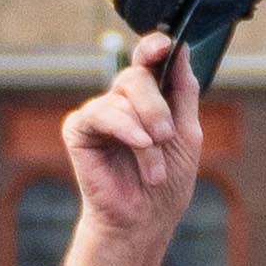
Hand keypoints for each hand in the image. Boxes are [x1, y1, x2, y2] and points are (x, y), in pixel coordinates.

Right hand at [34, 37, 209, 265]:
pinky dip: (125, 128)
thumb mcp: (187, 133)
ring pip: (122, 94)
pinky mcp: (79, 128)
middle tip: (166, 135)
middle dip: (156, 105)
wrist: (146, 220)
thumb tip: (181, 49)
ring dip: (147, 131)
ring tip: (154, 165)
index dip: (155, 47)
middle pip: (137, 75)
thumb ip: (183, 91)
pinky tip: (139, 146)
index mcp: (149, 97)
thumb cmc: (167, 181)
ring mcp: (100, 113)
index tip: (165, 45)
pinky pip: (101, 112)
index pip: (148, 59)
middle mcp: (122, 100)